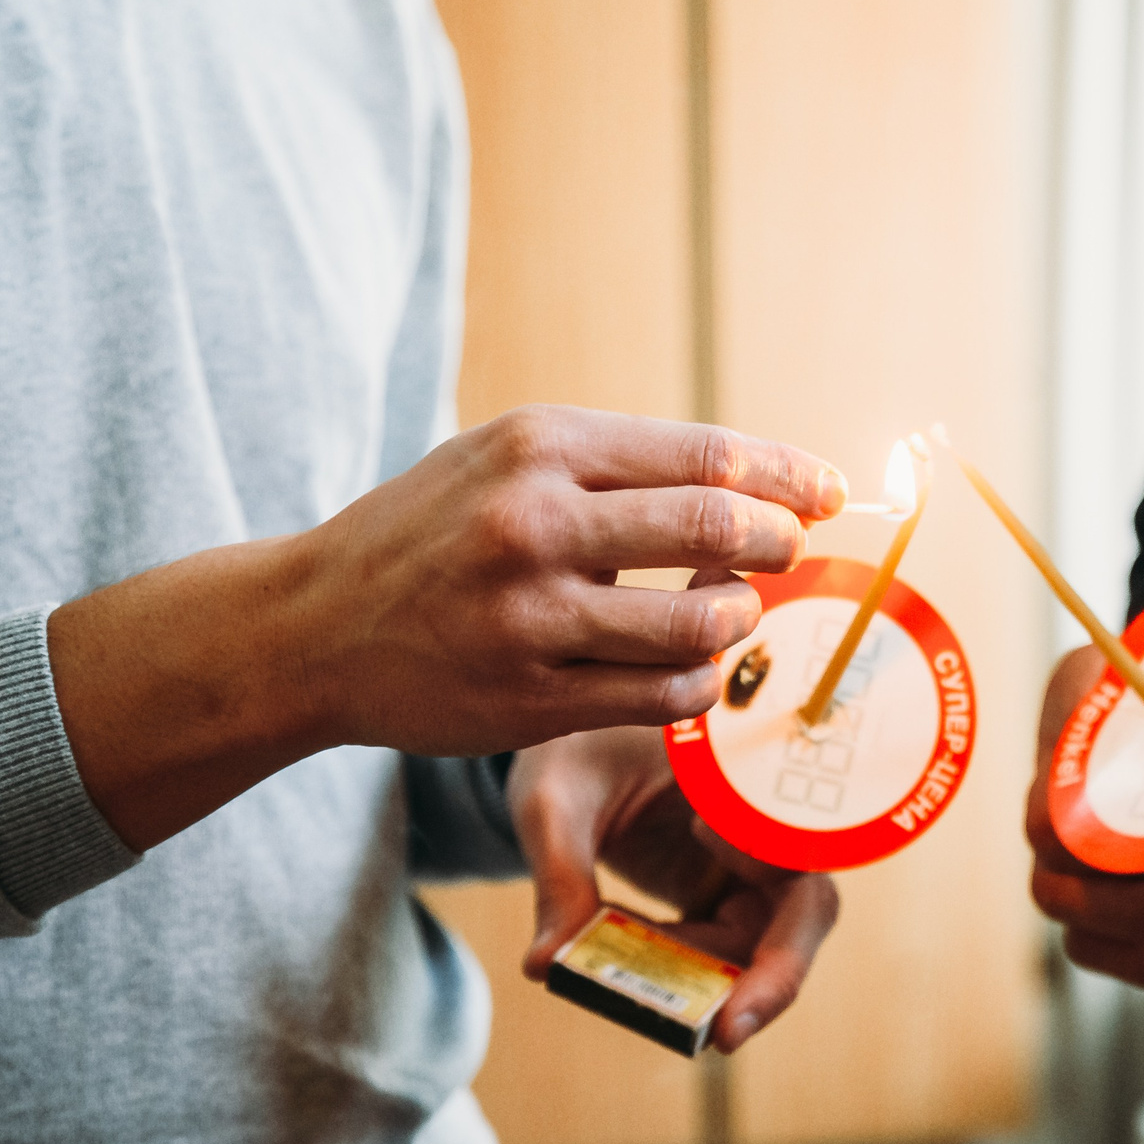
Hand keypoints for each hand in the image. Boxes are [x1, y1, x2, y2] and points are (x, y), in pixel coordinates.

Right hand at [54, 405, 843, 847]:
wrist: (313, 626)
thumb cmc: (432, 533)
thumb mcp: (505, 458)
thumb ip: (617, 463)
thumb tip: (757, 476)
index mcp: (540, 445)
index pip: (707, 454)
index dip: (788, 474)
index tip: (829, 491)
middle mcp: (534, 522)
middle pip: (716, 528)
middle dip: (779, 543)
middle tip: (793, 551)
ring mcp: (530, 617)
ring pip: (698, 625)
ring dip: (741, 621)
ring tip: (737, 613)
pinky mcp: (527, 698)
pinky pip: (659, 696)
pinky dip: (700, 685)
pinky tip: (696, 671)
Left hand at [513, 727, 838, 1051]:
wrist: (565, 734)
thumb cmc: (569, 747)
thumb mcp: (554, 801)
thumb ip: (558, 877)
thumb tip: (545, 966)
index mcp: (745, 774)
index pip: (800, 843)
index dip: (790, 899)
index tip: (742, 929)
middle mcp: (762, 822)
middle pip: (802, 910)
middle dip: (772, 977)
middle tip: (724, 1033)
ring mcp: (747, 866)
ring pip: (765, 944)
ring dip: (718, 987)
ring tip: (653, 1011)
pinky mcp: (721, 897)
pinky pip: (722, 954)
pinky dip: (683, 980)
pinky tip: (631, 981)